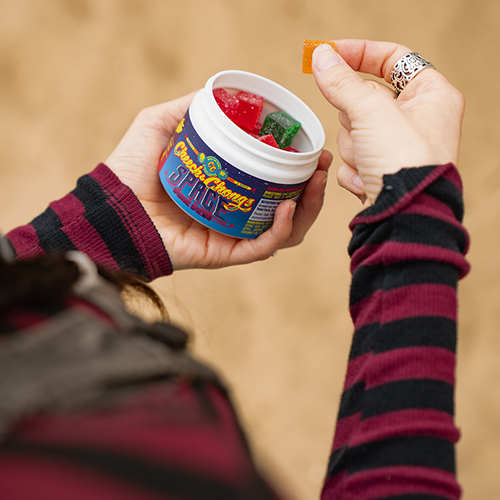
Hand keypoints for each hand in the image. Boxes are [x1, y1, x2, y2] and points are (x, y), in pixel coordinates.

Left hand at [105, 93, 331, 270]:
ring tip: (313, 183)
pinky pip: (260, 247)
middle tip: (321, 165)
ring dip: (305, 208)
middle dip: (311, 189)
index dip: (297, 167)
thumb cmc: (130, 169)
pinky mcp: (223, 254)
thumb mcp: (159, 124)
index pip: (272, 181)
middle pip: (286, 208)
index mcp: (226, 187)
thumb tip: (217, 93)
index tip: (313, 148)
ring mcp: (231, 235)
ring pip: (282, 230)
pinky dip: (278, 230)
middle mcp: (234, 213)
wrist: (110, 207)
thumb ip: (189, 108)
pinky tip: (286, 207)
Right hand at [311, 39, 464, 203]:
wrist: (403, 216)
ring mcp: (398, 148)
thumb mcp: (371, 112)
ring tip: (370, 162)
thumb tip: (322, 58)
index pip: (392, 59)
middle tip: (363, 130)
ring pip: (354, 131)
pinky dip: (355, 170)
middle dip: (355, 119)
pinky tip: (369, 181)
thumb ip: (342, 82)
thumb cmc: (404, 162)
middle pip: (365, 100)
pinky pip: (354, 158)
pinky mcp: (383, 171)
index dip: (358, 53)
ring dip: (353, 147)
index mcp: (431, 95)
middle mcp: (418, 120)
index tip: (328, 54)